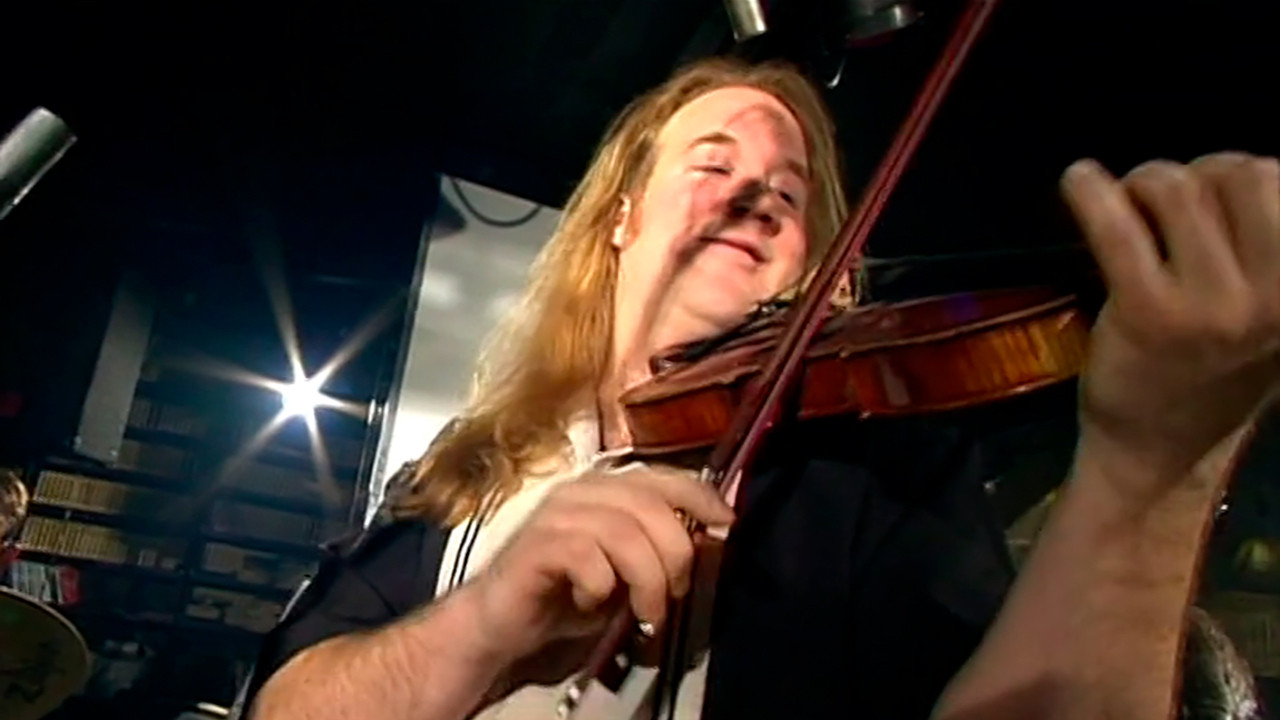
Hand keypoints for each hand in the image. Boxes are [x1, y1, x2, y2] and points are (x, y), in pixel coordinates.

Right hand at [458, 463, 733, 689]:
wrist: (505, 622)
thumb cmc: (570, 594)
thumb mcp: (629, 570)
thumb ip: (660, 548)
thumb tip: (709, 540)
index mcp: (608, 488)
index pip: (664, 477)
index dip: (701, 496)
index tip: (726, 525)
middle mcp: (583, 490)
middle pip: (651, 505)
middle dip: (675, 555)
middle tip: (673, 596)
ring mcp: (557, 513)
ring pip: (624, 532)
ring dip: (647, 580)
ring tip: (645, 613)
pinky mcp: (538, 544)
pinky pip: (589, 558)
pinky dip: (601, 588)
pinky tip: (590, 602)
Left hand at [1061, 152, 1279, 497]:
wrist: (1161, 446)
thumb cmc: (1219, 366)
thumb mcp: (1273, 307)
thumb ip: (1268, 242)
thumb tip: (1248, 163)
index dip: (1244, 175)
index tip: (1217, 197)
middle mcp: (1277, 296)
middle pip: (1240, 173)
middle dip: (1198, 172)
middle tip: (1169, 205)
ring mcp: (1212, 305)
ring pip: (1178, 187)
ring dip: (1146, 182)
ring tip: (1133, 211)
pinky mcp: (1147, 313)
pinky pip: (1116, 226)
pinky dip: (1090, 191)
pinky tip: (1079, 181)